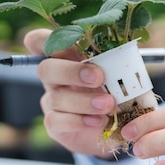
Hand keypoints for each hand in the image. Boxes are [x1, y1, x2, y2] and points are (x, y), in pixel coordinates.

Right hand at [24, 29, 116, 157]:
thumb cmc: (115, 88)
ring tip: (108, 104)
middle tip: (99, 78)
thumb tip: (126, 51)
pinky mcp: (54, 124)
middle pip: (46, 69)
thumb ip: (114, 60)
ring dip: (84, 101)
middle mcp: (53, 77)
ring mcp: (52, 101)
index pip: (39, 41)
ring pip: (56, 98)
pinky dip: (79, 121)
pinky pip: (57, 121)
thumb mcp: (116, 71)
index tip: (72, 46)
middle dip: (72, 72)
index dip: (45, 39)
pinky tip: (99, 120)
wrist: (116, 124)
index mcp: (64, 57)